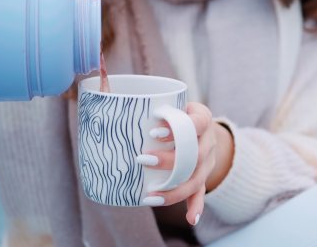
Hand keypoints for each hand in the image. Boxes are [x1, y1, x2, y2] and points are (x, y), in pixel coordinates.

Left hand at [136, 102, 233, 225]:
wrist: (201, 126)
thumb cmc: (177, 113)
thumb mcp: (172, 103)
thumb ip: (151, 104)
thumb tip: (107, 98)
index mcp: (203, 118)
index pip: (197, 122)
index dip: (178, 129)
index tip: (154, 134)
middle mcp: (209, 140)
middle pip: (196, 154)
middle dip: (170, 161)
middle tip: (143, 160)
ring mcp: (208, 160)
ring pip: (197, 177)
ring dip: (176, 189)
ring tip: (152, 195)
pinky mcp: (203, 175)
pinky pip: (201, 193)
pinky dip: (196, 206)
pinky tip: (190, 219)